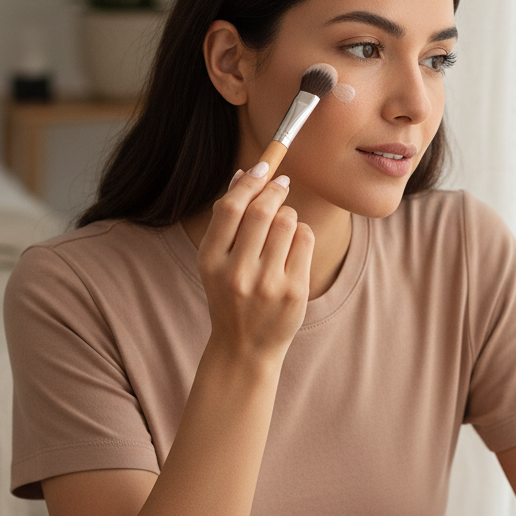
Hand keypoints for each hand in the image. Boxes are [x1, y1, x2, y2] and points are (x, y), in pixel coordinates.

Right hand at [197, 163, 313, 363]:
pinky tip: (294, 244)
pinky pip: (305, 240)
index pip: (230, 208)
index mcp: (210, 261)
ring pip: (287, 222)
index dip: (249, 182)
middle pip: (261, 211)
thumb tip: (244, 174)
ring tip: (284, 224)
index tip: (263, 167)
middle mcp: (236, 273)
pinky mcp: (293, 292)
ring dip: (289, 214)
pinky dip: (302, 233)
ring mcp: (267, 284)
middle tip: (281, 185)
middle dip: (274, 190)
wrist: (244, 348)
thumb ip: (226, 220)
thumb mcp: (216, 262)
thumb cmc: (230, 296)